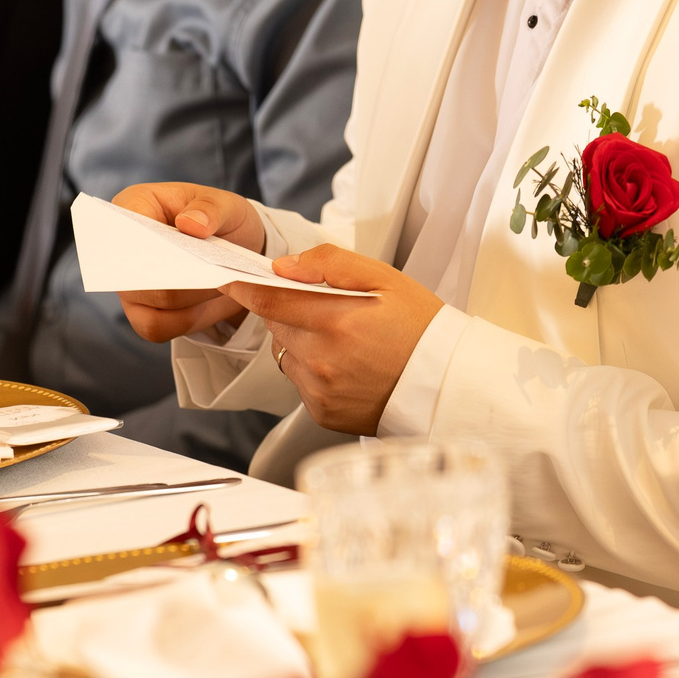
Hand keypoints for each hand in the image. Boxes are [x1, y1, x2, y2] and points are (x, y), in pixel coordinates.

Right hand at [110, 182, 268, 342]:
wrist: (237, 253)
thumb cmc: (222, 221)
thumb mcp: (227, 205)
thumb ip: (211, 208)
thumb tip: (190, 223)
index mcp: (135, 206)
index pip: (122, 224)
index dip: (142, 242)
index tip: (175, 251)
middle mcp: (122, 248)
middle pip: (136, 273)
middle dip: (179, 275)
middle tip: (214, 273)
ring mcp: (129, 284)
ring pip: (151, 304)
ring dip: (191, 298)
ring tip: (220, 283)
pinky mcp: (142, 314)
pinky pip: (157, 328)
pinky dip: (190, 319)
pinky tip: (211, 302)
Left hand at [224, 247, 442, 436]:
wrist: (447, 383)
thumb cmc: (421, 328)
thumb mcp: (385, 278)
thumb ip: (330, 264)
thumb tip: (284, 266)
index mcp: (336, 321)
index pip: (268, 300)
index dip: (245, 287)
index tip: (232, 279)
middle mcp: (322, 359)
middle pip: (275, 325)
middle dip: (287, 311)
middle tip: (325, 309)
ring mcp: (320, 390)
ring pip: (284, 354)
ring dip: (300, 342)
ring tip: (342, 340)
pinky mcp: (322, 413)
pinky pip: (300, 382)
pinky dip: (313, 370)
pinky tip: (346, 366)